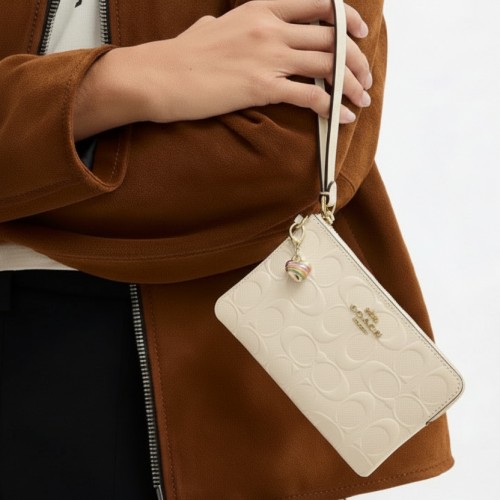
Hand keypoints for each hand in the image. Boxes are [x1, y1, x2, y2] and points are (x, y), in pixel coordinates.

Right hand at [74, 0, 371, 139]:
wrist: (159, 76)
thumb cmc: (180, 56)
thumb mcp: (208, 28)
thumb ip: (226, 24)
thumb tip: (221, 23)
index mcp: (259, 9)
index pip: (317, 6)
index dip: (345, 18)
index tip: (359, 33)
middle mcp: (269, 28)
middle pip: (330, 38)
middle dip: (356, 60)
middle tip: (366, 79)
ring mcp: (267, 55)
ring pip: (327, 65)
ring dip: (351, 84)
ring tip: (362, 100)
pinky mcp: (262, 86)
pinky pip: (311, 95)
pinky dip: (333, 106)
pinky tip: (342, 116)